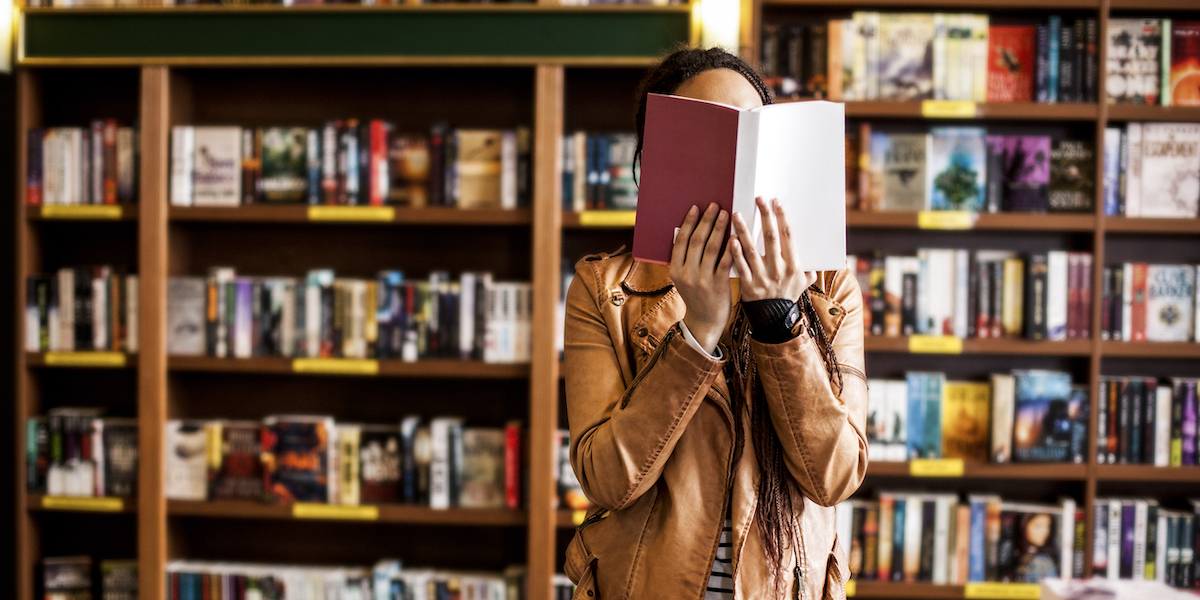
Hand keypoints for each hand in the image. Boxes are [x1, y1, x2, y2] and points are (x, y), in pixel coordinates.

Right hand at [670, 203, 734, 353]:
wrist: (704, 322)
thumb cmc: (697, 296)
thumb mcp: (684, 278)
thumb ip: (686, 259)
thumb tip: (691, 232)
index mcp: (675, 270)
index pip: (681, 240)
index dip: (689, 222)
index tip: (696, 208)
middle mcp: (686, 274)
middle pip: (696, 241)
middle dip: (706, 220)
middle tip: (715, 205)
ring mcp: (702, 281)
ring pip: (711, 249)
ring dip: (719, 228)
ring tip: (726, 214)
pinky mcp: (718, 286)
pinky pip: (725, 262)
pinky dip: (730, 248)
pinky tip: (736, 236)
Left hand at [731, 197, 816, 301]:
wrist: (775, 319)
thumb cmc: (789, 295)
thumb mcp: (805, 281)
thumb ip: (810, 265)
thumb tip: (818, 249)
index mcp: (794, 266)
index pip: (788, 236)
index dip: (782, 218)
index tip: (776, 202)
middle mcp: (778, 270)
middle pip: (771, 238)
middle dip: (765, 217)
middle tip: (759, 199)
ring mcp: (762, 278)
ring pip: (752, 250)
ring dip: (744, 230)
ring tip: (737, 214)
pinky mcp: (748, 286)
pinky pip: (740, 267)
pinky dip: (735, 253)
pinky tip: (730, 239)